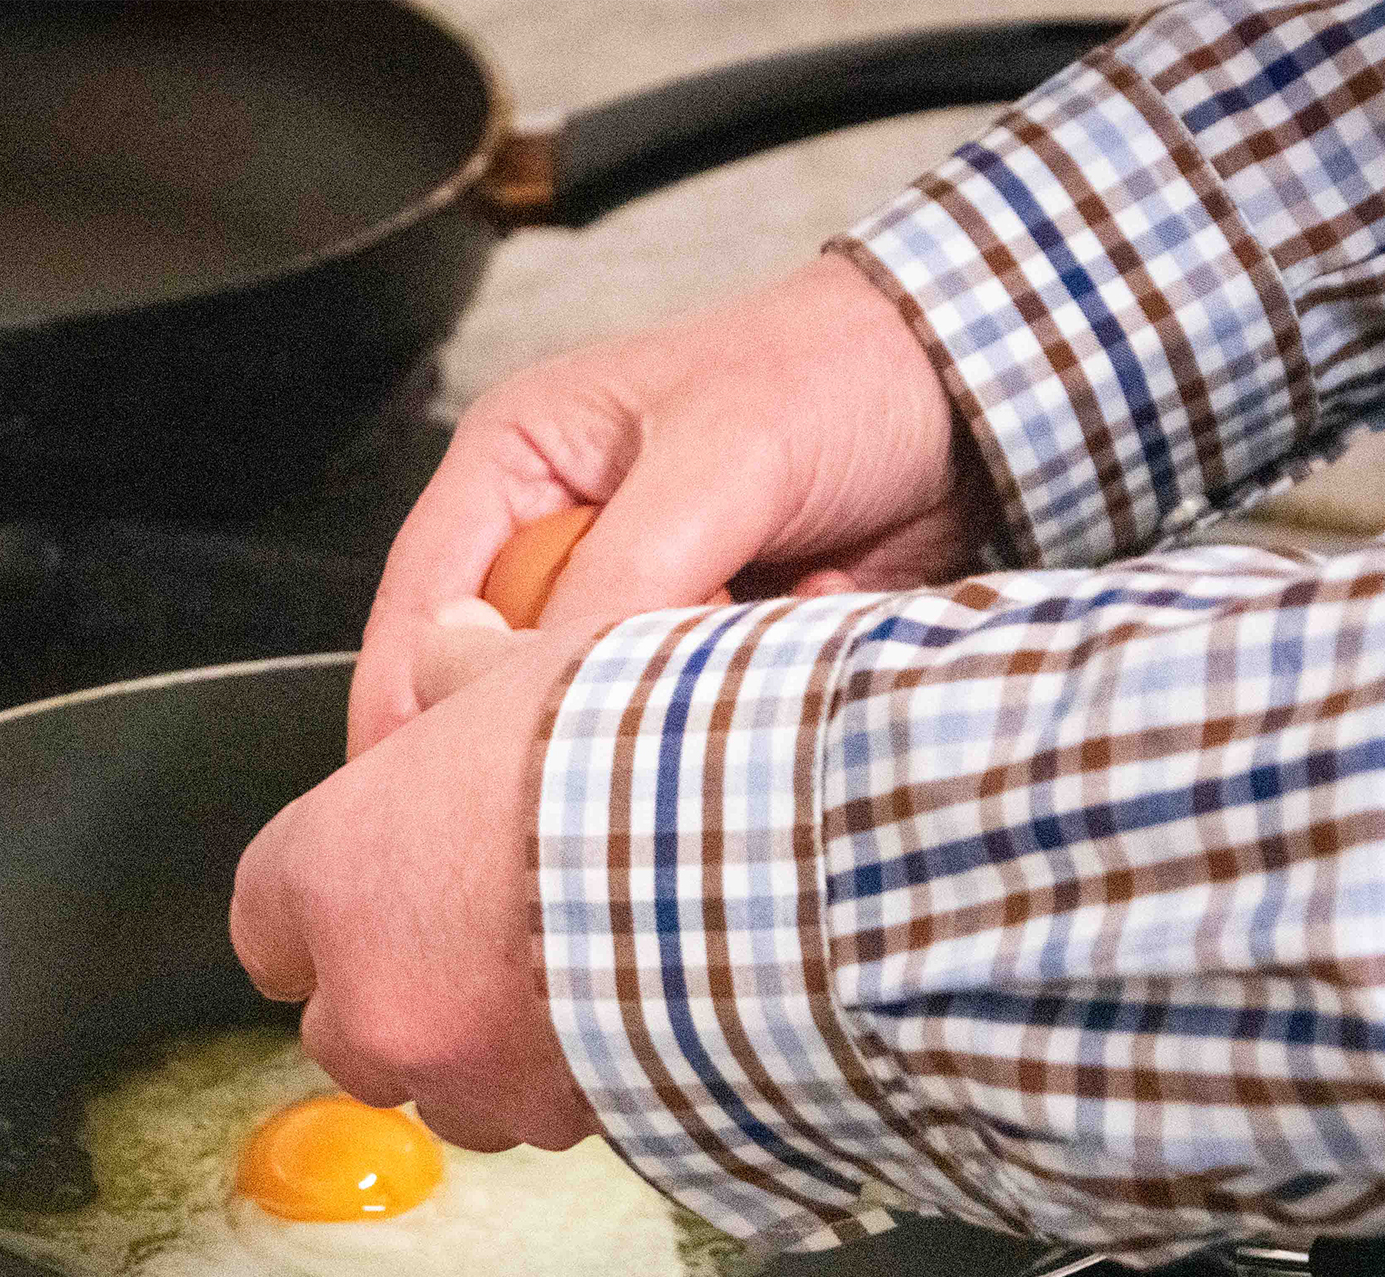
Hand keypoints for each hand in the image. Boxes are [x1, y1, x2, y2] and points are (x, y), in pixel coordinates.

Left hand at [230, 618, 599, 1152]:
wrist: (745, 857)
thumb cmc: (621, 752)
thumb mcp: (529, 670)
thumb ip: (464, 673)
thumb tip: (450, 645)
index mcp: (334, 873)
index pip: (264, 924)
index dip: (310, 917)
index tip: (348, 909)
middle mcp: (374, 996)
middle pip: (342, 1034)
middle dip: (399, 1003)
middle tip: (473, 949)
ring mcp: (462, 1075)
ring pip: (446, 1095)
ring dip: (485, 1059)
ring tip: (566, 988)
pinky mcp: (551, 1126)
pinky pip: (543, 1120)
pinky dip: (572, 1085)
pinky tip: (634, 1018)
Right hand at [348, 251, 984, 756]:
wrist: (975, 399)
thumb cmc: (834, 372)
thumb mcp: (718, 460)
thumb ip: (624, 572)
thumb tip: (536, 687)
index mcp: (517, 463)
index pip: (419, 603)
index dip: (409, 704)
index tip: (415, 796)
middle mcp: (560, 539)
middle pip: (498, 677)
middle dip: (559, 713)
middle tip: (618, 732)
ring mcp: (633, 602)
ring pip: (592, 712)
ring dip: (659, 709)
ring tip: (738, 650)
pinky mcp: (702, 650)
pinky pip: (677, 723)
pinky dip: (728, 708)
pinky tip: (789, 647)